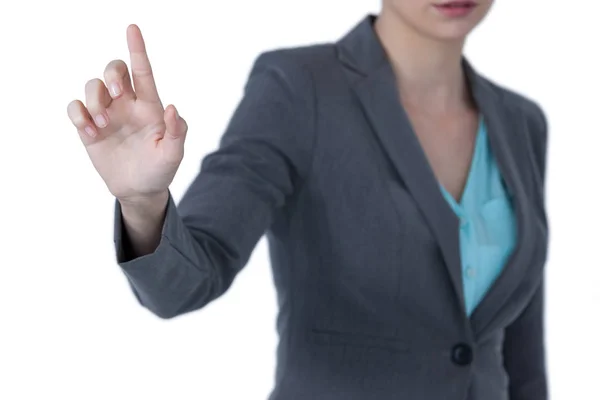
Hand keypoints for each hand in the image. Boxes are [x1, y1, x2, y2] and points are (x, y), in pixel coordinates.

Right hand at [67, 24, 186, 202]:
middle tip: (116, 94)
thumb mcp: (173, 154)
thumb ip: (178, 131)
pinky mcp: (89, 127)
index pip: (143, 71)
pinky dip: (79, 115)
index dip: (138, 49)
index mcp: (150, 105)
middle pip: (114, 70)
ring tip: (103, 126)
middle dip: (111, 74)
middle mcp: (127, 104)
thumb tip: (173, 108)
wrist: (139, 190)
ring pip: (92, 86)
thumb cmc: (160, 169)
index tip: (133, 29)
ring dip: (95, 100)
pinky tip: (91, 132)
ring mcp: (107, 114)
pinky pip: (75, 108)